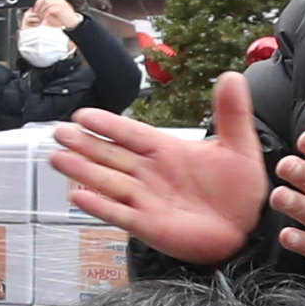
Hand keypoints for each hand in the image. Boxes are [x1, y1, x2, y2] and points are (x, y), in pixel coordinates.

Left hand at [30, 0, 80, 32]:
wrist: (71, 23)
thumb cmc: (61, 18)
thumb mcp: (51, 13)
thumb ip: (44, 9)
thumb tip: (35, 9)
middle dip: (37, 3)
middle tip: (34, 10)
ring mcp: (60, 3)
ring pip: (47, 2)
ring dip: (41, 10)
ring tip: (40, 16)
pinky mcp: (62, 8)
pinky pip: (50, 9)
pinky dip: (45, 14)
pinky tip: (45, 17)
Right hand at [52, 69, 270, 264]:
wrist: (246, 229)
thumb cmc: (239, 191)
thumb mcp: (239, 145)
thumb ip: (231, 112)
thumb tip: (231, 77)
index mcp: (167, 151)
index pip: (131, 133)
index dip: (108, 124)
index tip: (83, 115)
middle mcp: (150, 174)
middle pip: (110, 155)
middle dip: (84, 145)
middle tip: (60, 133)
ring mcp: (146, 199)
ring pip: (108, 181)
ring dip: (82, 171)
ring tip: (57, 159)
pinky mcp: (148, 225)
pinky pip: (119, 214)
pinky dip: (99, 206)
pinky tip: (79, 197)